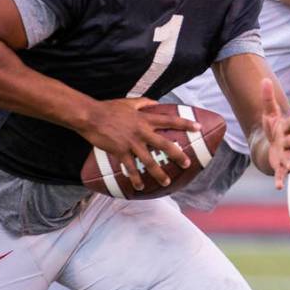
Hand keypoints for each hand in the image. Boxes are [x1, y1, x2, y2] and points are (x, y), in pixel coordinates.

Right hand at [78, 97, 196, 190]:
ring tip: (166, 182)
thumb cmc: (109, 108)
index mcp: (145, 118)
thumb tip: (157, 102)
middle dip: (177, 155)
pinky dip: (135, 178)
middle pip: (164, 144)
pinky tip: (140, 187)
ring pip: (149, 161)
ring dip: (158, 173)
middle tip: (187, 163)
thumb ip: (145, 103)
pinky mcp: (120, 151)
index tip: (198, 128)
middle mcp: (142, 131)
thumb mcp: (129, 102)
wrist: (90, 116)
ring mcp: (131, 143)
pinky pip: (130, 168)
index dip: (185, 124)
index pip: (170, 120)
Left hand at [260, 79, 289, 189]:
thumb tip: (265, 79)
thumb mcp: (270, 112)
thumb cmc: (275, 128)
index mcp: (286, 129)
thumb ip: (267, 98)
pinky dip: (278, 180)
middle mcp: (288, 142)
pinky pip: (279, 174)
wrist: (279, 146)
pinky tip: (277, 187)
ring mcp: (285, 155)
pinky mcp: (279, 166)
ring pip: (289, 159)